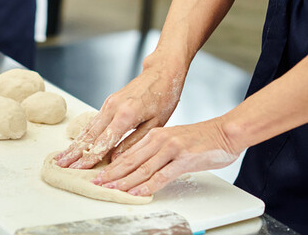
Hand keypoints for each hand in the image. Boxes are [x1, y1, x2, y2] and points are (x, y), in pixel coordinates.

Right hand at [55, 54, 187, 168]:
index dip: (91, 157)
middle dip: (75, 152)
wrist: (161, 72)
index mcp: (126, 114)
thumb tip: (115, 159)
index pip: (104, 141)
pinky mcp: (107, 102)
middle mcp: (113, 108)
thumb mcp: (156, 124)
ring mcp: (108, 104)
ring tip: (63, 157)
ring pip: (88, 128)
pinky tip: (76, 144)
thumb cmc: (164, 97)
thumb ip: (134, 142)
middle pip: (89, 135)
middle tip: (62, 165)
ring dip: (74, 144)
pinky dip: (82, 135)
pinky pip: (93, 122)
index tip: (80, 169)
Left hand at [91, 120, 240, 195]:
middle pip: (130, 160)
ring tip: (111, 189)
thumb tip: (138, 165)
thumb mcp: (173, 140)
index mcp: (155, 135)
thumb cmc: (201, 138)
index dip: (111, 165)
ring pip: (142, 168)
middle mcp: (160, 140)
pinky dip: (148, 185)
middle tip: (97, 183)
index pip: (127, 152)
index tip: (99, 174)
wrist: (226, 132)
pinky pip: (162, 175)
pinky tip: (138, 192)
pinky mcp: (184, 159)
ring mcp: (171, 149)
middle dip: (112, 174)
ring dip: (125, 181)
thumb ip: (156, 150)